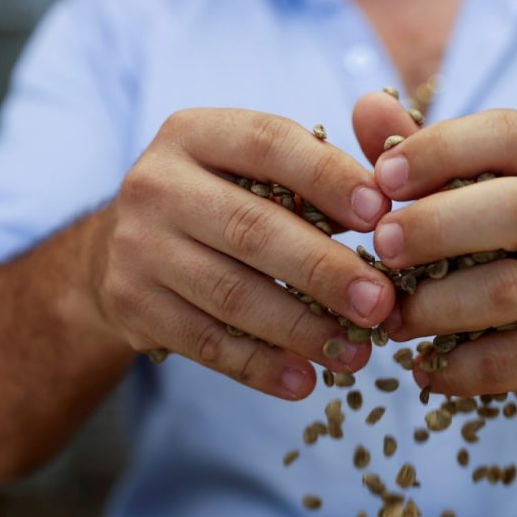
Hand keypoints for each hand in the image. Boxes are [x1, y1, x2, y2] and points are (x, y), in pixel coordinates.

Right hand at [86, 108, 394, 398]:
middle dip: (324, 271)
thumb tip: (389, 201)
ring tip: (355, 355)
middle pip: (252, 229)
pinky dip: (259, 367)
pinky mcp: (132, 304)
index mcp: (197, 135)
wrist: (126, 247)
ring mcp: (138, 247)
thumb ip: (317, 173)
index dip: (328, 178)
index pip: (269, 144)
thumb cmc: (221, 206)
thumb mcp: (253, 173)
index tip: (380, 216)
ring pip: (232, 294)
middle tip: (380, 304)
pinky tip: (303, 381)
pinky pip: (205, 342)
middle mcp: (158, 184)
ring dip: (301, 330)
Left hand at [353, 95, 516, 415]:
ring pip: (503, 291)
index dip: (441, 148)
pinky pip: (505, 362)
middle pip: (512, 209)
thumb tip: (366, 106)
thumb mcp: (485, 205)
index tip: (382, 178)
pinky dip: (451, 368)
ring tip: (392, 320)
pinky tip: (422, 368)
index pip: (509, 135)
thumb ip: (428, 160)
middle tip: (381, 249)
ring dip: (431, 307)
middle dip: (432, 226)